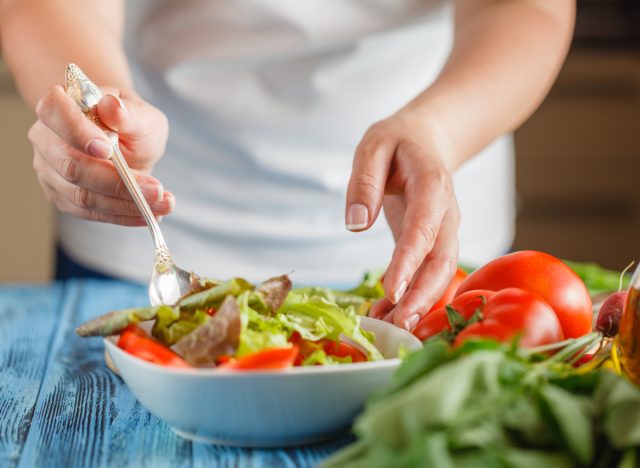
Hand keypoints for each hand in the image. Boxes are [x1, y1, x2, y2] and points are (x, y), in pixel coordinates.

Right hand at [29, 85, 172, 225]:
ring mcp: (50, 171)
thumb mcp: (142, 115)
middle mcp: (46, 139)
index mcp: (59, 106)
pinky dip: (123, 215)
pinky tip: (149, 214)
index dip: (76, 132)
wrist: (129, 143)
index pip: (53, 111)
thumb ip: (128, 113)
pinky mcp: (62, 197)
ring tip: (164, 205)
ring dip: (126, 204)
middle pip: (71, 166)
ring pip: (83, 195)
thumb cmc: (132, 123)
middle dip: (116, 182)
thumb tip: (112, 107)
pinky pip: (90, 213)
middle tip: (157, 190)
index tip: (107, 150)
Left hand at [346, 110, 460, 330]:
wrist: (426, 141)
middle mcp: (446, 214)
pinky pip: (427, 274)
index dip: (409, 262)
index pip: (423, 229)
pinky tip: (387, 316)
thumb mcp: (373, 146)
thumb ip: (364, 182)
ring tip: (389, 331)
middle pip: (442, 262)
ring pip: (440, 275)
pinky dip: (411, 297)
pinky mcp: (434, 244)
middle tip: (399, 328)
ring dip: (419, 305)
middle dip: (422, 296)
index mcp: (433, 186)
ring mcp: (444, 231)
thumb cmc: (397, 142)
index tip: (391, 290)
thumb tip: (356, 223)